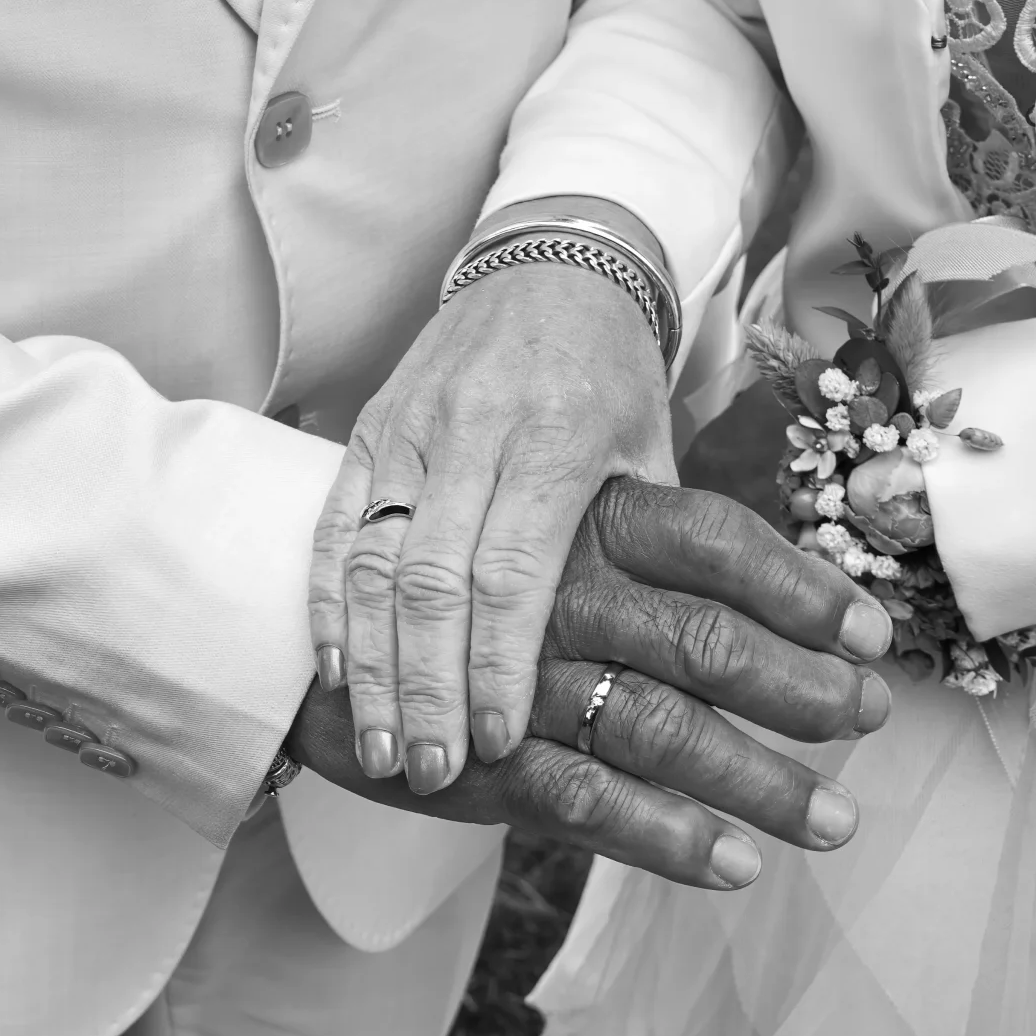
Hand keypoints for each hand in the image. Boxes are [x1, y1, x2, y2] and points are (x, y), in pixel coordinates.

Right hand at [288, 479, 893, 886]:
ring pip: (649, 726)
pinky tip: (730, 862)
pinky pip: (573, 796)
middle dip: (797, 689)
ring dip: (749, 781)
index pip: (712, 539)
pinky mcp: (469, 746)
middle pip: (699, 637)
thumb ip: (649, 528)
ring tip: (828, 822)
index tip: (876, 636)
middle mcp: (547, 577)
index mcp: (574, 503)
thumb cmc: (446, 542)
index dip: (799, 589)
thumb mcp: (553, 489)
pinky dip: (657, 836)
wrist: (274, 577)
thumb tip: (771, 582)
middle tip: (871, 724)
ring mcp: (507, 668)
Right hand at [311, 201, 674, 793]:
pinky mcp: (370, 430)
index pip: (511, 571)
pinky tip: (333, 674)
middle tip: (429, 772)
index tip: (493, 745)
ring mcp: (410, 431)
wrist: (550, 263)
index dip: (496, 664)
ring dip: (372, 666)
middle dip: (425, 688)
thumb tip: (706, 663)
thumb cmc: (614, 373)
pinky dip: (329, 605)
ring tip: (378, 750)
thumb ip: (658, 547)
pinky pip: (334, 528)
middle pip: (430, 581)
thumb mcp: (654, 450)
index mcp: (553, 438)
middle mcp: (470, 433)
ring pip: (371, 563)